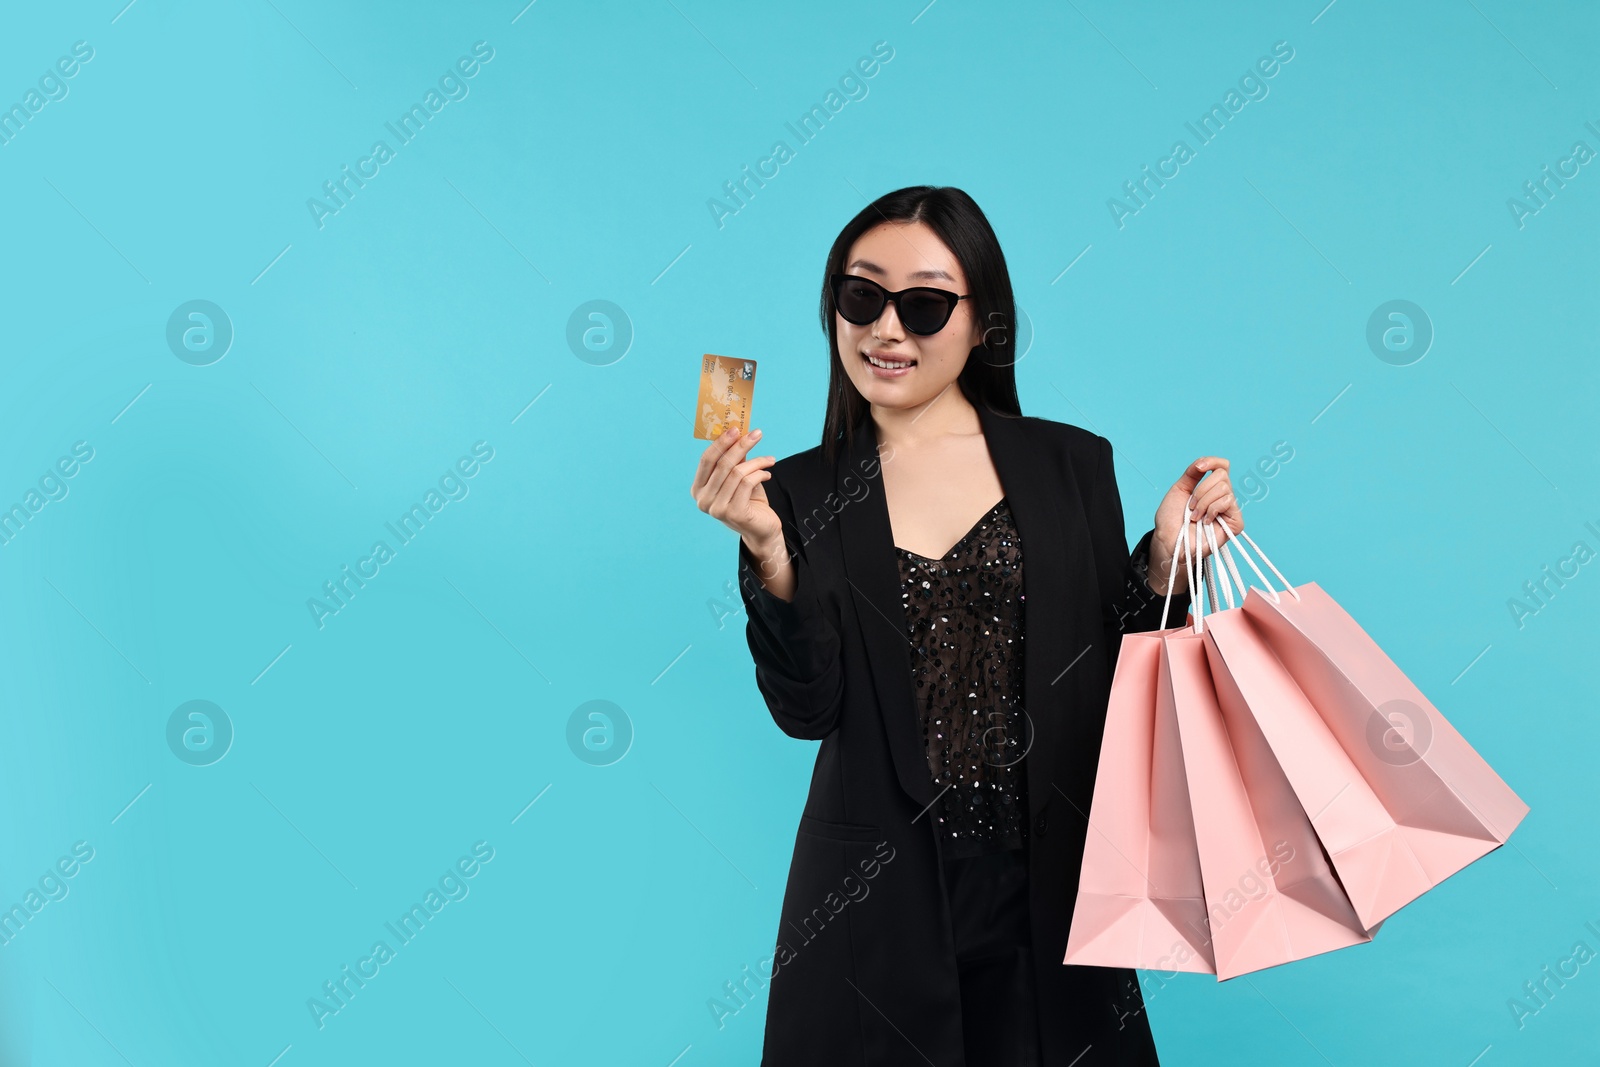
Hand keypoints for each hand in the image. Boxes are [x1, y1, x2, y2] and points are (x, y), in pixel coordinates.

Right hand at [692, 426, 780, 549]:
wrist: (761, 529)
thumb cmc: (748, 501)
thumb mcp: (738, 478)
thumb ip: (734, 460)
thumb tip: (738, 433)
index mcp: (698, 489)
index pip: (706, 460)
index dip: (720, 443)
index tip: (736, 429)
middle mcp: (703, 500)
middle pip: (722, 464)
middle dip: (741, 445)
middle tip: (757, 434)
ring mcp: (716, 508)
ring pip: (737, 473)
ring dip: (757, 461)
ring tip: (770, 460)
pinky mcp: (733, 513)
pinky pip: (747, 483)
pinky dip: (760, 473)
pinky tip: (768, 474)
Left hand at [1148, 457, 1243, 593]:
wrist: (1169, 540)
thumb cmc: (1171, 519)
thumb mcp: (1179, 490)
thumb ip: (1192, 474)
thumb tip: (1203, 462)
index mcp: (1210, 488)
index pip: (1222, 466)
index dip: (1213, 462)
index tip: (1199, 468)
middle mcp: (1222, 497)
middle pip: (1222, 475)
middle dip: (1200, 491)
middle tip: (1191, 506)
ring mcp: (1230, 510)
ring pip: (1224, 489)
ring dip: (1203, 503)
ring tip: (1195, 517)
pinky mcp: (1236, 523)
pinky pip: (1227, 502)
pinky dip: (1211, 510)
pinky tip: (1204, 522)